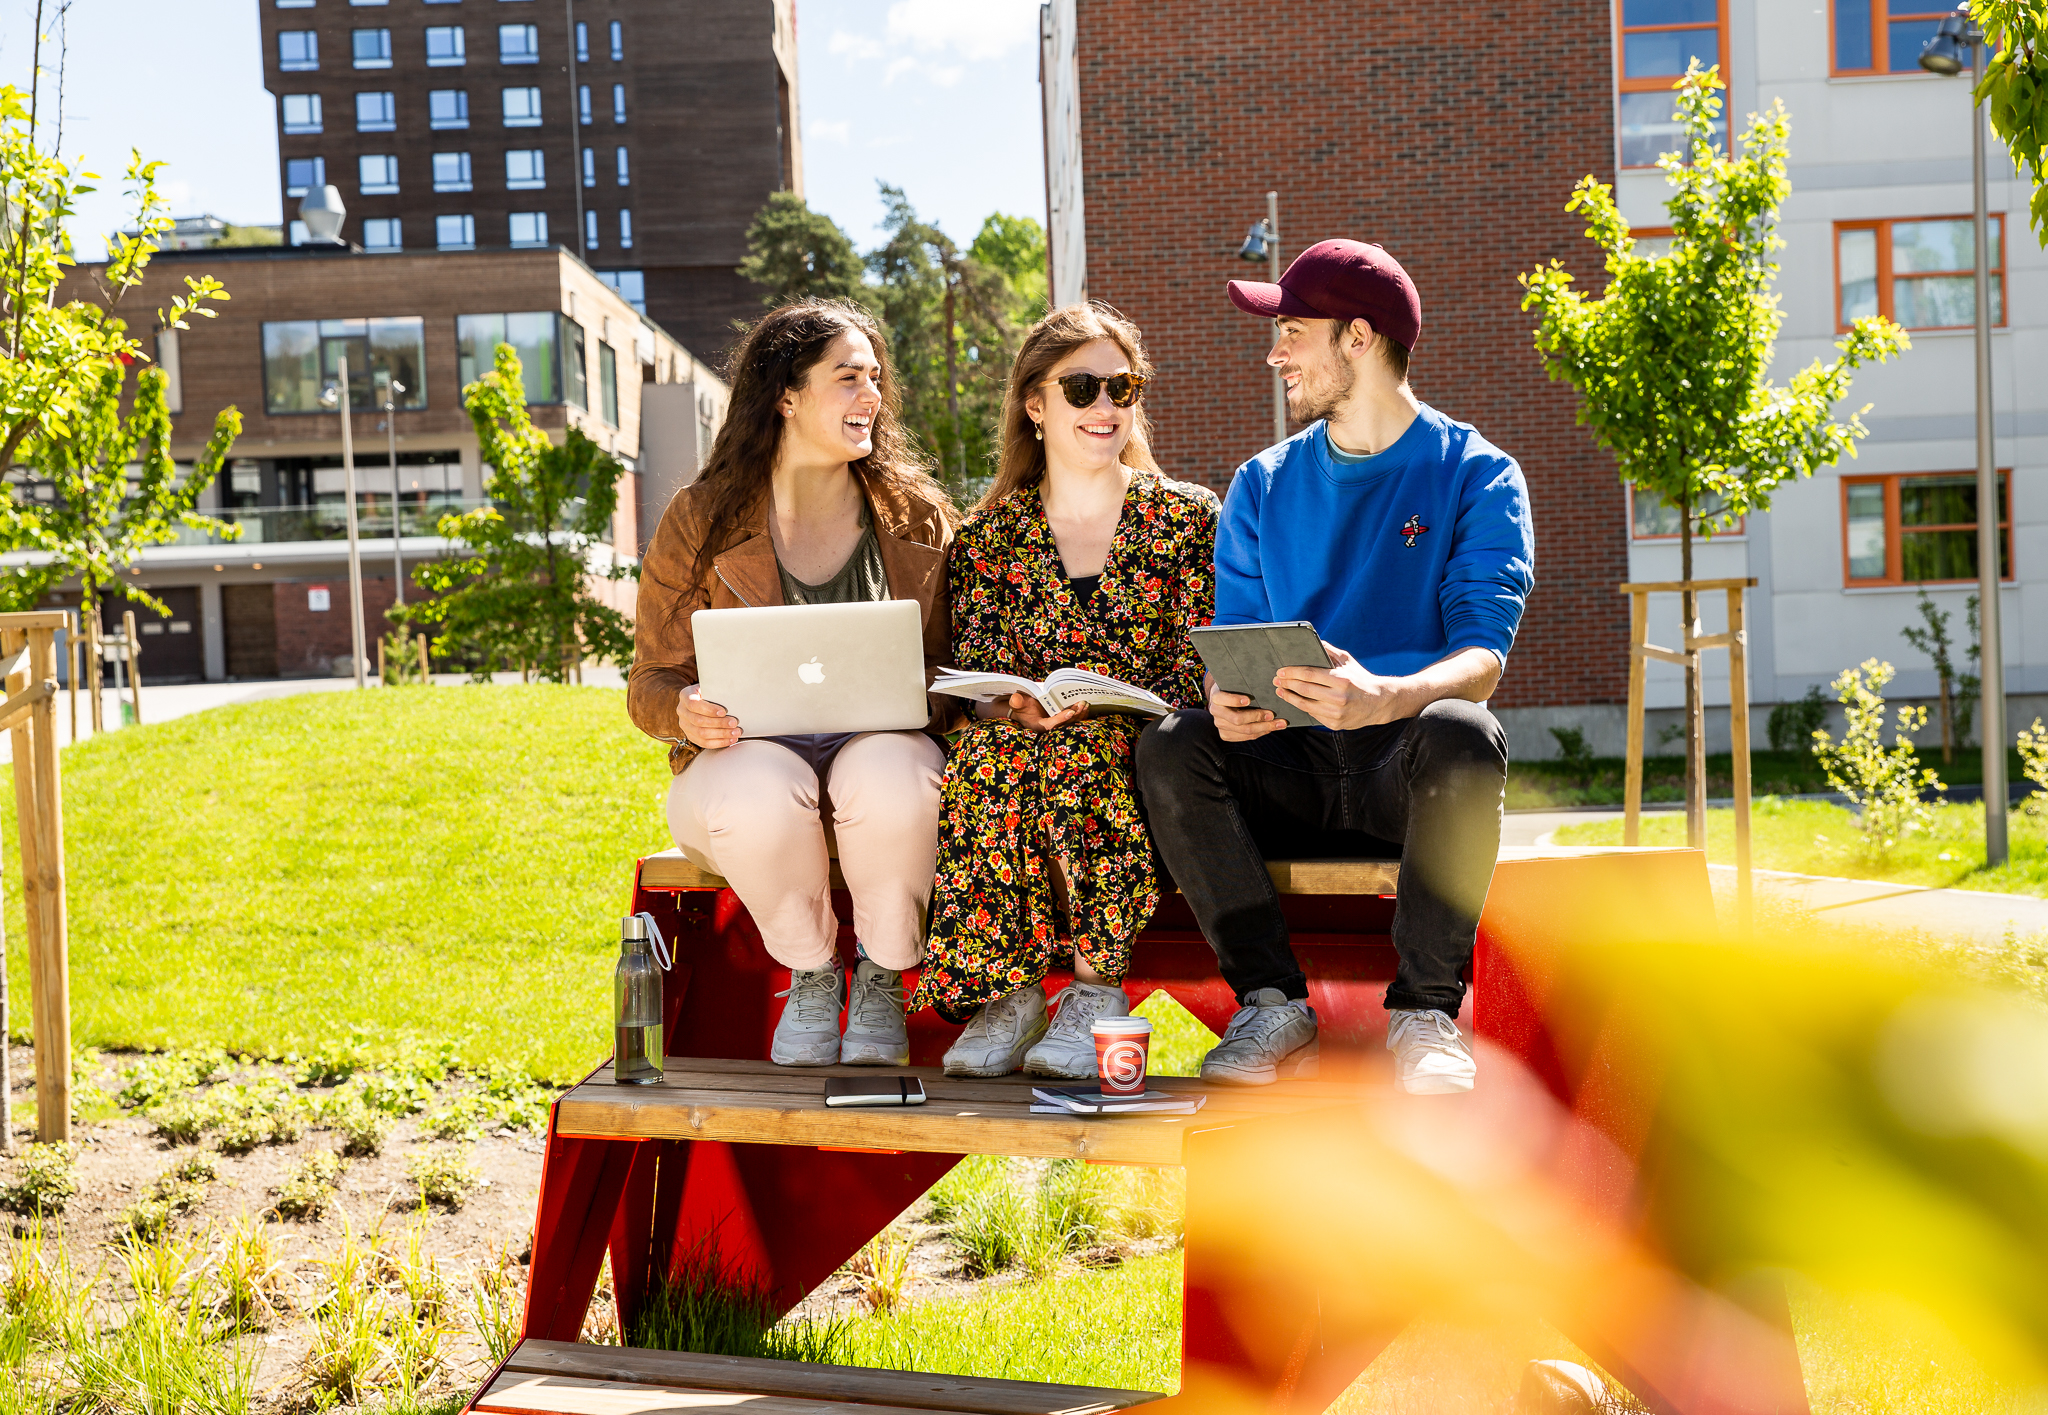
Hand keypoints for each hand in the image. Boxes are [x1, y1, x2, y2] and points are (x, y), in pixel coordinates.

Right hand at [678, 685, 740, 749]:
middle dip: (719, 723)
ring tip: (735, 732)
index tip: (724, 711)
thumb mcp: (710, 687)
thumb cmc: (709, 692)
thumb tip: (732, 695)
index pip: (694, 704)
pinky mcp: (691, 736)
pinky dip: (719, 742)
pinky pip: (704, 743)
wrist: (701, 700)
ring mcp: (685, 725)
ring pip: (702, 734)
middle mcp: (682, 711)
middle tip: (734, 723)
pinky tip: (730, 739)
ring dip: (721, 734)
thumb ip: (716, 690)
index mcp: (685, 696)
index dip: (709, 709)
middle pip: (699, 721)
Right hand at [1007, 692, 1087, 732]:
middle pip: (1064, 724)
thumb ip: (1017, 702)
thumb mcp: (1017, 704)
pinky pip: (1072, 720)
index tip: (1070, 712)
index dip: (1061, 719)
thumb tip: (1016, 698)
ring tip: (1085, 704)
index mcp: (1038, 725)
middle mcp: (1049, 728)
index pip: (1051, 724)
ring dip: (1079, 714)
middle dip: (1074, 715)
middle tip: (1081, 704)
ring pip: (1070, 723)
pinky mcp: (1061, 721)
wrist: (1024, 711)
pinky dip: (1079, 714)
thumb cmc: (1021, 707)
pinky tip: (1085, 707)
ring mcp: (1056, 725)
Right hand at [1208, 675, 1286, 741]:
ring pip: (1245, 730)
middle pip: (1237, 719)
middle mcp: (1216, 712)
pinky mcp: (1225, 735)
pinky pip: (1246, 737)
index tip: (1248, 699)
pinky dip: (1260, 733)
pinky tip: (1270, 728)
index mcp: (1216, 697)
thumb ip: (1243, 685)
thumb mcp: (1235, 683)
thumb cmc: (1234, 689)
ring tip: (1279, 724)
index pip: (1224, 699)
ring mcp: (1220, 725)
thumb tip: (1263, 686)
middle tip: (1272, 714)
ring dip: (1264, 727)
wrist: (1223, 700)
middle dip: (1257, 717)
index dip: (1235, 700)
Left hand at [1272, 642, 1411, 730]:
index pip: (1309, 674)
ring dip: (1290, 697)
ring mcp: (1336, 713)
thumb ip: (1329, 651)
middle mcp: (1338, 697)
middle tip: (1277, 680)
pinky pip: (1313, 714)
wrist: (1379, 703)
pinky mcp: (1335, 724)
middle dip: (1287, 684)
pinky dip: (1302, 707)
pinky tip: (1295, 701)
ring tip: (1281, 691)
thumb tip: (1312, 640)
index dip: (1292, 673)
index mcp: (1341, 679)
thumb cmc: (1361, 679)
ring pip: (1305, 705)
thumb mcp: (1348, 662)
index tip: (1281, 671)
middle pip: (1304, 690)